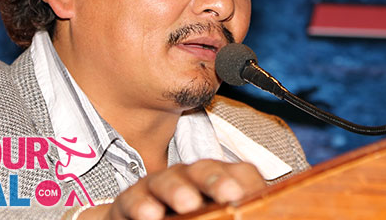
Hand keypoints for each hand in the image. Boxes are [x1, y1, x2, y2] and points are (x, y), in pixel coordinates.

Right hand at [79, 159, 265, 219]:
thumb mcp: (218, 217)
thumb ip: (238, 212)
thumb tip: (254, 213)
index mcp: (219, 185)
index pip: (240, 175)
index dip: (248, 182)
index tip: (250, 196)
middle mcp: (190, 181)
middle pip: (205, 170)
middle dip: (217, 179)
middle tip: (230, 195)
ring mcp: (160, 188)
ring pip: (169, 179)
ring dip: (178, 190)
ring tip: (188, 205)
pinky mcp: (131, 202)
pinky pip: (134, 199)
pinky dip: (142, 205)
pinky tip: (150, 215)